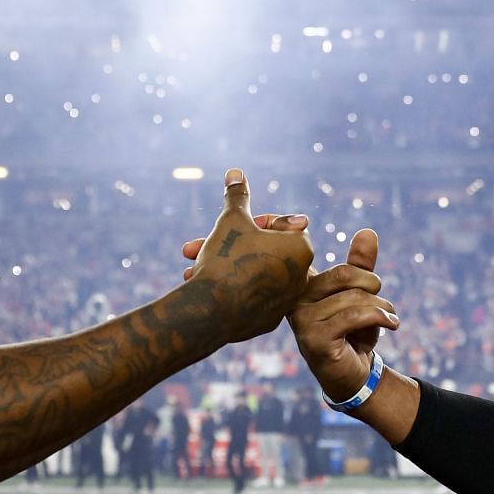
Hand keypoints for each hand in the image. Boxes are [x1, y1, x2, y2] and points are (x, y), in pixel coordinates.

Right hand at [177, 169, 314, 343]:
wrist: (211, 311)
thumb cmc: (226, 258)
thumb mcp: (231, 220)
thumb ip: (237, 196)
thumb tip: (235, 172)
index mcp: (302, 248)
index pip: (281, 225)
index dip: (252, 222)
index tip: (233, 226)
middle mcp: (301, 276)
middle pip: (263, 250)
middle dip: (228, 245)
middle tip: (197, 245)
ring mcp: (285, 301)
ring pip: (251, 273)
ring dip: (222, 265)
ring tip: (191, 269)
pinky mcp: (268, 320)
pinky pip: (248, 296)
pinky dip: (229, 288)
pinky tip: (202, 284)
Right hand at [289, 228, 399, 402]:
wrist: (353, 376)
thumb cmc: (353, 334)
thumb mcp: (360, 296)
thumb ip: (361, 265)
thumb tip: (368, 232)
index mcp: (303, 286)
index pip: (336, 266)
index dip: (356, 270)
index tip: (373, 285)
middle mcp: (295, 301)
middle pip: (343, 275)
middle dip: (372, 286)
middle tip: (384, 303)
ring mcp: (302, 321)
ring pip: (352, 298)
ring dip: (381, 306)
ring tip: (389, 318)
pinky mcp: (314, 339)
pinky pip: (352, 317)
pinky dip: (379, 317)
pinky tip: (392, 324)